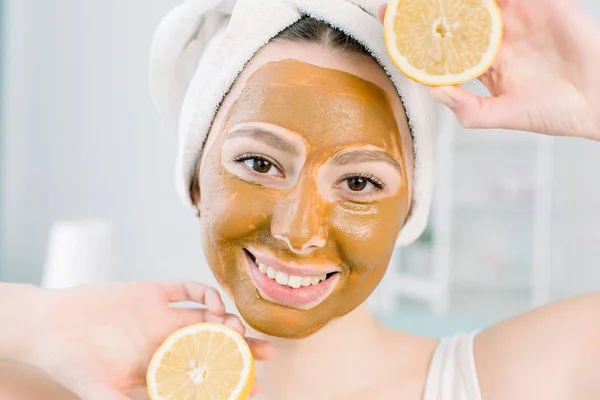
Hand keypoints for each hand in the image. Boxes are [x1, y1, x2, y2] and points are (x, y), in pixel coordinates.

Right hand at [24, 282, 269, 399]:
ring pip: (206, 315)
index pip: (206, 373)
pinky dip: (203, 292)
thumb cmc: (72, 365)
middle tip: (267, 354)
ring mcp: (162, 315)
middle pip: (215, 342)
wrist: (49, 327)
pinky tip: (213, 303)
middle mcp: (168, 339)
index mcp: (162, 366)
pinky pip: (185, 288)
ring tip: (238, 328)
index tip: (255, 386)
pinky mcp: (153, 291)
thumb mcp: (101, 394)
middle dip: (244, 347)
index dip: (232, 378)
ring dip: (227, 319)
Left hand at [379, 1, 599, 140]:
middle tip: (395, 3)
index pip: (444, 42)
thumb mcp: (503, 115)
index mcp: (486, 61)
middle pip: (456, 13)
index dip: (417, 32)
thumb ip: (469, 109)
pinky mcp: (542, 3)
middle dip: (425, 6)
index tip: (388, 22)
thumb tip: (433, 92)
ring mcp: (519, 17)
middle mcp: (498, 36)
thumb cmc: (555, 112)